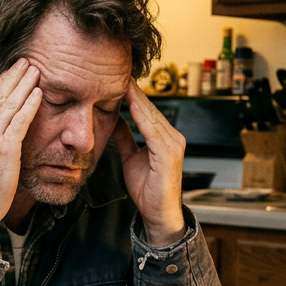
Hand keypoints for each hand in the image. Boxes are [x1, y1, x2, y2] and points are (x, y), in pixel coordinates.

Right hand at [0, 59, 41, 246]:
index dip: (1, 80)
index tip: (13, 69)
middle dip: (13, 76)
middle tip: (26, 60)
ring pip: (9, 104)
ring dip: (24, 84)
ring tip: (36, 70)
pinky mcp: (4, 149)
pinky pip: (19, 121)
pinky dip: (30, 105)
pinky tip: (38, 94)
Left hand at [114, 81, 185, 246]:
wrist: (158, 215)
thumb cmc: (147, 189)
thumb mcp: (130, 157)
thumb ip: (125, 138)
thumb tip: (113, 119)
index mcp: (163, 136)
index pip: (143, 110)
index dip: (129, 93)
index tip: (112, 77)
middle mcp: (172, 136)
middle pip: (147, 108)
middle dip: (131, 89)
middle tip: (114, 70)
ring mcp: (173, 143)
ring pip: (150, 114)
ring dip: (134, 97)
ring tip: (121, 80)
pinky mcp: (170, 152)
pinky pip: (153, 129)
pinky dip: (141, 115)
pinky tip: (130, 103)